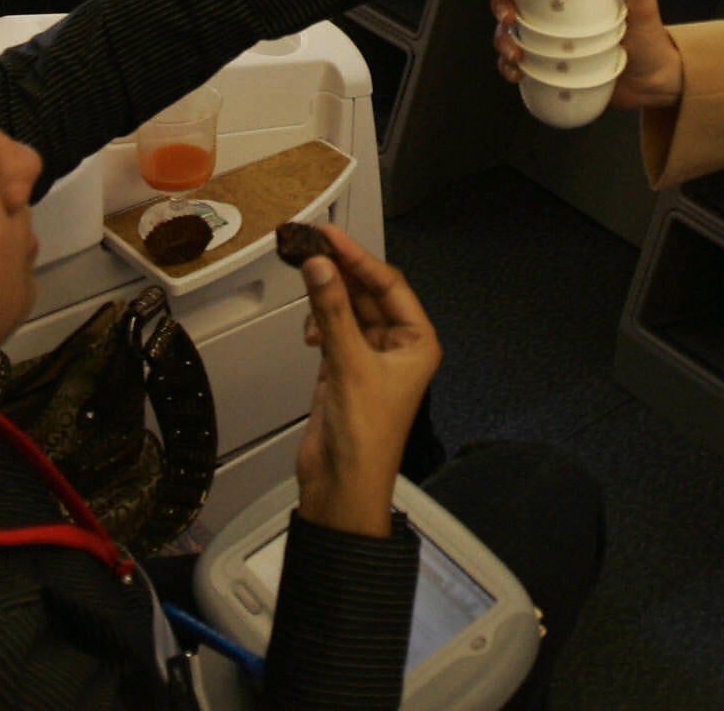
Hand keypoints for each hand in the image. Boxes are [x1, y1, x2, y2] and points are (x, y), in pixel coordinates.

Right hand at [291, 224, 440, 537]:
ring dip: (327, 297)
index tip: (331, 236)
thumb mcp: (349, 364)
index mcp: (417, 343)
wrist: (342, 486)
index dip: (358, 257)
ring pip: (348, 311)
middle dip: (340, 272)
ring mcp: (370, 360)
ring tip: (306, 277)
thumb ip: (332, 311)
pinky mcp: (344, 371)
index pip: (389, 285)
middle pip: (368, 294)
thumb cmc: (365, 439)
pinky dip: (319, 323)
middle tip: (311, 245)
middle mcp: (397, 348)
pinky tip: (309, 327)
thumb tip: (321, 266)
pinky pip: (333, 331)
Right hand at [496, 0, 685, 109]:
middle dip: (501, 7)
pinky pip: (519, 64)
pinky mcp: (546, 65)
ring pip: (510, 31)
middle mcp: (554, 10)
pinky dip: (510, 68)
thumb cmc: (649, 40)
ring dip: (503, 40)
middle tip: (509, 20)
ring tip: (515, 55)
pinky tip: (517, 74)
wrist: (654, 85)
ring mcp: (548, 38)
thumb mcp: (644, 9)